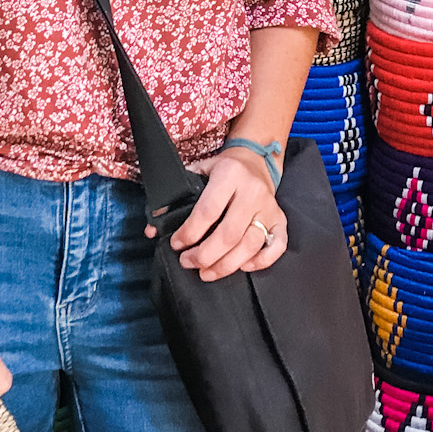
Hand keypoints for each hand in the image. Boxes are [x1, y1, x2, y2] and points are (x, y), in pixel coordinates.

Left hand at [149, 146, 286, 280]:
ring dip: (226, 265)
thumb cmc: (221, 170)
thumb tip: (152, 230)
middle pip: (229, 234)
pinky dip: (260, 262)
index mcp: (229, 174)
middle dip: (204, 255)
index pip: (207, 211)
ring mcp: (269, 207)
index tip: (176, 244)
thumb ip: (175, 198)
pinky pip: (276, 247)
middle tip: (188, 262)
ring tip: (206, 272)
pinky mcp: (280, 219)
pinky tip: (243, 267)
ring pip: (250, 245)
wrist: (255, 159)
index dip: (189, 233)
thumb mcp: (197, 172)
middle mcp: (252, 191)